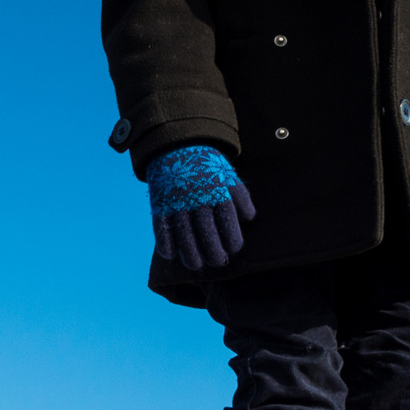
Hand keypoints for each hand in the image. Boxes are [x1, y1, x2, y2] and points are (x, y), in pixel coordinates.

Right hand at [146, 144, 255, 269]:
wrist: (176, 146)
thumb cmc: (207, 166)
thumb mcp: (227, 174)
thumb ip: (240, 196)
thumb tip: (249, 218)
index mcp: (217, 190)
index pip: (227, 219)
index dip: (232, 238)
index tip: (234, 248)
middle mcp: (197, 197)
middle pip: (206, 230)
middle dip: (213, 250)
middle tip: (217, 261)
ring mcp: (176, 201)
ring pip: (183, 233)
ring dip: (190, 252)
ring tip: (196, 264)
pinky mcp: (160, 204)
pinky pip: (161, 227)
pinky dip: (164, 243)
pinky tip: (170, 255)